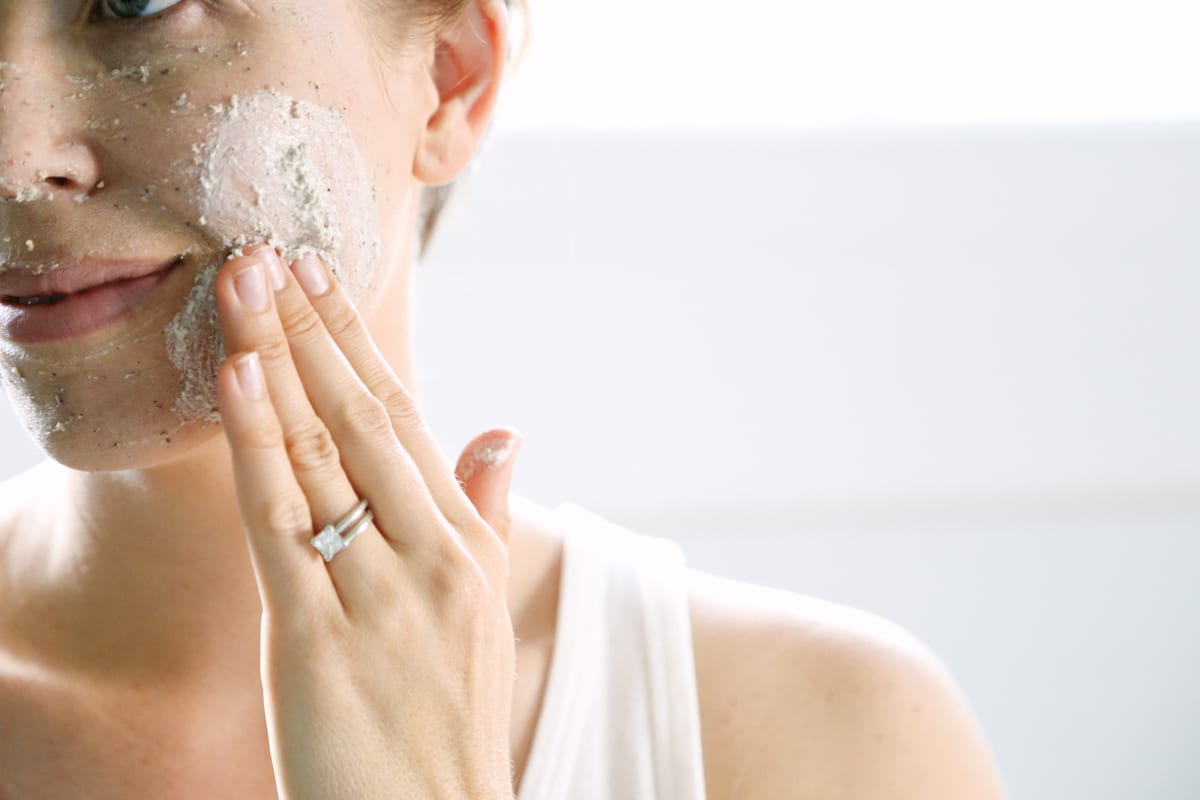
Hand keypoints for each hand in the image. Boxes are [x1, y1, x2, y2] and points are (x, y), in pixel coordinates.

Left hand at [213, 243, 520, 799]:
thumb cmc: (451, 713)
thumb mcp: (485, 606)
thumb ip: (490, 510)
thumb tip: (505, 432)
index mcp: (464, 539)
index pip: (403, 415)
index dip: (355, 342)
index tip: (317, 275)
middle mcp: (428, 551)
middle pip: (361, 416)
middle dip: (309, 328)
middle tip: (268, 249)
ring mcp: (376, 590)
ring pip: (319, 453)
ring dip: (276, 360)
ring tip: (242, 284)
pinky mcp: (316, 636)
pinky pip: (281, 526)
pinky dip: (258, 447)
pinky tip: (240, 380)